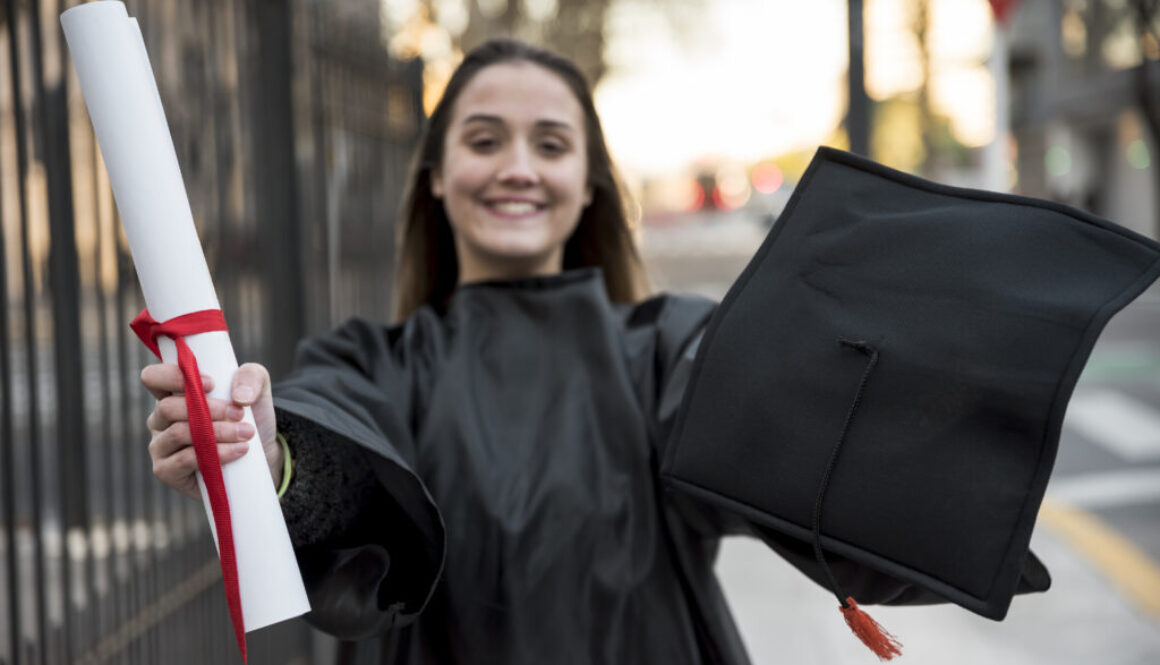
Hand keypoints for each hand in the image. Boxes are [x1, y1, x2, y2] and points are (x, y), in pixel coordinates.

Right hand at [142, 362, 281, 499]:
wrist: (260, 454)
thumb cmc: (250, 416)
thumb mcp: (257, 388)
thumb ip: (250, 377)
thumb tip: (239, 396)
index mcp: (172, 393)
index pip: (153, 378)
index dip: (175, 377)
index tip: (211, 384)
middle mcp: (160, 419)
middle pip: (167, 407)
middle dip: (208, 409)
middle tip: (238, 413)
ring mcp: (160, 446)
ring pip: (178, 433)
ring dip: (217, 432)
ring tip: (246, 433)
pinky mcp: (166, 471)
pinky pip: (184, 460)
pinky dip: (216, 453)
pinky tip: (239, 450)